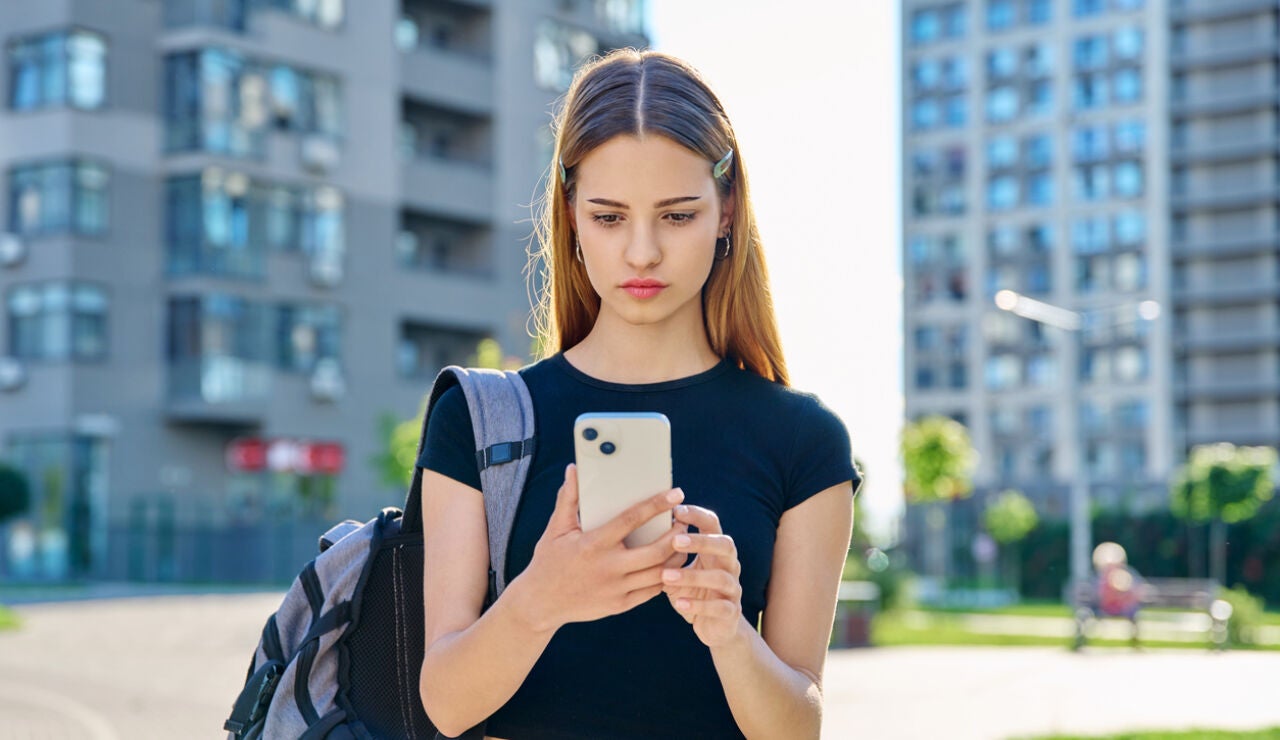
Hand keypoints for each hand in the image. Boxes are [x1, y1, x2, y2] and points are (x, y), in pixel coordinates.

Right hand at [514, 464, 684, 631]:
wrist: (540, 604)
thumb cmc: (548, 561)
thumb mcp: (556, 529)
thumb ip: (568, 499)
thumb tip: (573, 470)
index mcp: (594, 544)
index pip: (632, 520)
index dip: (656, 505)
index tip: (675, 494)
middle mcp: (608, 568)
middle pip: (656, 551)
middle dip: (676, 535)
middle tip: (684, 521)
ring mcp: (616, 589)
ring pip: (659, 574)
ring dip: (676, 557)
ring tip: (683, 542)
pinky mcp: (620, 605)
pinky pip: (652, 591)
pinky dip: (665, 576)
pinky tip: (671, 564)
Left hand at [662, 505, 743, 647]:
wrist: (715, 627)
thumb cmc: (691, 592)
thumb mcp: (678, 571)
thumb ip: (666, 555)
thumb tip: (638, 532)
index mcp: (716, 550)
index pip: (713, 524)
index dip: (697, 515)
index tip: (676, 510)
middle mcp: (730, 566)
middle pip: (726, 545)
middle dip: (701, 542)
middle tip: (675, 541)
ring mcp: (733, 589)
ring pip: (720, 577)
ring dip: (693, 576)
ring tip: (666, 576)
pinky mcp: (731, 613)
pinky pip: (719, 607)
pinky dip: (698, 605)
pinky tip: (678, 603)